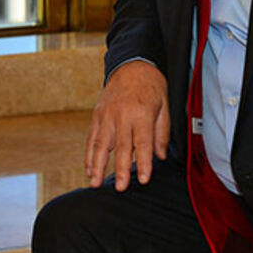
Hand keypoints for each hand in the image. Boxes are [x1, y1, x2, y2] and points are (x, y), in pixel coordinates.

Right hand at [85, 61, 170, 190]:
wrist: (131, 65)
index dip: (143, 162)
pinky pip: (91, 138)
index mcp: (141, 113)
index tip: (143, 179)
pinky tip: (88, 169)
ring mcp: (106, 116)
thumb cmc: (151, 86)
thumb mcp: (164, 106)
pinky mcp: (97, 116)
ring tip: (95, 183)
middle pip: (120, 147)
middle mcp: (121, 115)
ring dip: (97, 165)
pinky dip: (88, 155)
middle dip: (119, 169)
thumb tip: (160, 156)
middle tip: (120, 187)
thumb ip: (161, 132)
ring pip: (100, 144)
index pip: (143, 143)